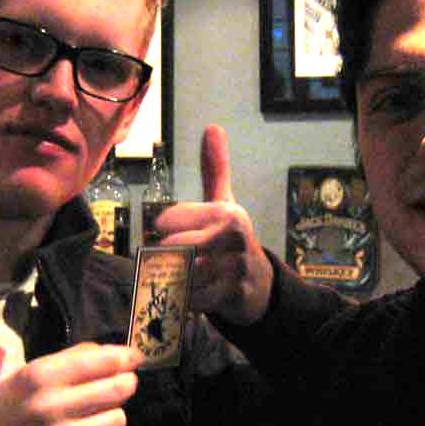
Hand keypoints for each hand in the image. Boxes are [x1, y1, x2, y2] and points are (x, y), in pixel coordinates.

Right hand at [0, 343, 140, 425]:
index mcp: (38, 377)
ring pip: (116, 421)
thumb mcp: (24, 376)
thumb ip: (67, 362)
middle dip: (126, 384)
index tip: (134, 357)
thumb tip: (110, 353)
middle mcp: (49, 407)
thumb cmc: (1, 410)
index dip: (125, 357)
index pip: (100, 361)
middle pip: (119, 390)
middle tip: (123, 384)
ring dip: (110, 416)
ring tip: (93, 415)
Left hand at [151, 124, 274, 324]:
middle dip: (165, 255)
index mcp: (227, 214)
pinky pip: (190, 298)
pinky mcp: (229, 296)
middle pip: (173, 249)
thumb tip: (213, 127)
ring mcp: (233, 269)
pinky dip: (183, 297)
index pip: (172, 220)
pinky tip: (190, 291)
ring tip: (179, 273)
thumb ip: (215, 170)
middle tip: (169, 256)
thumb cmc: (232, 239)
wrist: (259, 284)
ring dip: (173, 277)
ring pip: (180, 274)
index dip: (165, 227)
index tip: (169, 229)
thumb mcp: (226, 203)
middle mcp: (233, 240)